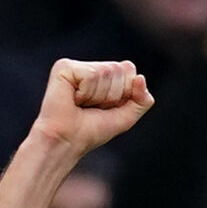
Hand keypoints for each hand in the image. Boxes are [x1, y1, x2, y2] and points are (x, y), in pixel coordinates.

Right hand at [31, 59, 152, 157]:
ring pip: (106, 72)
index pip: (130, 71)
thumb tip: (140, 78)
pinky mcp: (65, 67)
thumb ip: (142, 100)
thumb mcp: (125, 117)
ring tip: (82, 105)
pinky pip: (91, 75)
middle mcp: (92, 67)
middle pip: (120, 70)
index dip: (124, 95)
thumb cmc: (92, 131)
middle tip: (93, 108)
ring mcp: (77, 65)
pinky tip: (73, 99)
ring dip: (98, 97)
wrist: (67, 141)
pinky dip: (86, 93)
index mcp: (105, 75)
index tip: (107, 108)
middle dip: (112, 96)